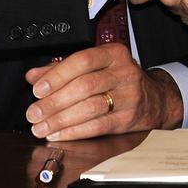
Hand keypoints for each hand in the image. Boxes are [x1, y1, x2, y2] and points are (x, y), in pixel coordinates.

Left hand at [24, 42, 182, 139]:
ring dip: (61, 120)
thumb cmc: (117, 79)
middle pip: (85, 86)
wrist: (153, 98)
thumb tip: (33, 76)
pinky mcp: (128, 118)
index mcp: (113, 54)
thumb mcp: (95, 66)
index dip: (58, 75)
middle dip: (54, 102)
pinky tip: (58, 134)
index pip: (83, 60)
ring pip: (90, 108)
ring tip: (41, 127)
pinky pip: (97, 126)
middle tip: (34, 113)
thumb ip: (63, 69)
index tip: (37, 90)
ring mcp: (129, 96)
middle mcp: (123, 72)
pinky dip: (74, 132)